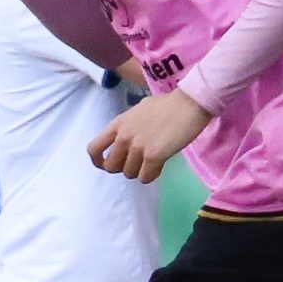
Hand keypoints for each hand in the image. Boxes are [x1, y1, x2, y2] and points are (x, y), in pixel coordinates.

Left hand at [89, 88, 209, 183]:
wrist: (189, 104)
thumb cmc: (169, 104)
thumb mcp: (139, 110)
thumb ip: (129, 125)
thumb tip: (126, 137)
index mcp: (118, 124)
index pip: (93, 148)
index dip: (98, 161)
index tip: (107, 164)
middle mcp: (124, 136)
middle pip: (111, 166)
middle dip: (123, 168)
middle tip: (136, 163)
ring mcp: (137, 147)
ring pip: (129, 174)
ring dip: (140, 171)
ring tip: (152, 161)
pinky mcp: (153, 156)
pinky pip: (145, 177)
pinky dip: (152, 175)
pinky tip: (160, 166)